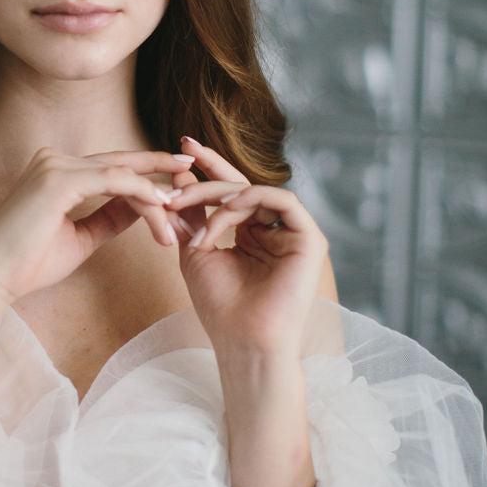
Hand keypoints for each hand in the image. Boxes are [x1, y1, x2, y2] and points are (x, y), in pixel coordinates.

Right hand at [0, 146, 194, 306]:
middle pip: (120, 163)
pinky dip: (141, 193)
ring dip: (155, 195)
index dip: (145, 173)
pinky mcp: (58, 179)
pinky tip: (162, 207)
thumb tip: (140, 208)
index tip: (175, 182)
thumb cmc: (28, 263)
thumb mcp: (80, 238)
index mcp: (56, 170)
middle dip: (159, 168)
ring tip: (181, 211)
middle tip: (192, 169)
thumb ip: (108, 218)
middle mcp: (54, 159)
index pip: (111, 167)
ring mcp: (55, 165)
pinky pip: (113, 181)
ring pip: (122, 174)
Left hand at [168, 137, 327, 367]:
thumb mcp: (195, 250)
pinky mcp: (310, 238)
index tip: (181, 145)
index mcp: (252, 233)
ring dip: (218, 195)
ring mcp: (294, 233)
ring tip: (189, 210)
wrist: (243, 341)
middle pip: (241, 187)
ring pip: (256, 191)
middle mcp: (275, 229)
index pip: (230, 192)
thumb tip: (178, 176)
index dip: (208, 167)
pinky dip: (250, 200)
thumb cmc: (220, 306)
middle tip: (176, 175)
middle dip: (205, 177)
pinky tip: (224, 210)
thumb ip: (190, 215)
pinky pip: (282, 200)